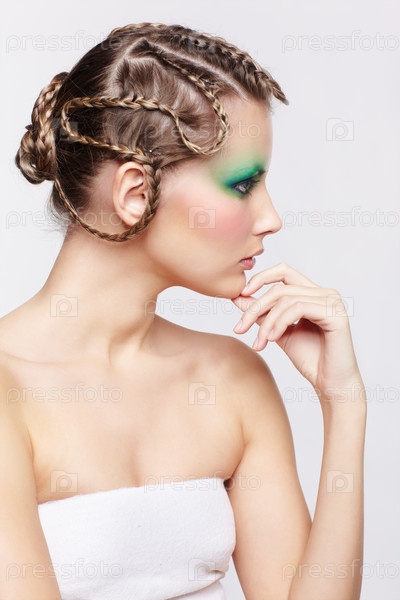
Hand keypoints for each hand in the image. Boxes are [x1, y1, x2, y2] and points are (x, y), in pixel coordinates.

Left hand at [231, 263, 360, 395]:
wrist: (331, 385)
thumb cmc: (310, 359)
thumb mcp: (278, 332)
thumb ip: (261, 314)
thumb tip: (237, 297)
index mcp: (314, 293)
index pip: (284, 271)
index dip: (260, 278)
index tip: (240, 295)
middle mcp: (325, 293)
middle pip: (280, 288)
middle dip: (255, 308)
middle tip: (240, 328)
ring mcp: (332, 302)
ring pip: (286, 299)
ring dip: (266, 322)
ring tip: (260, 342)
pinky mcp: (335, 314)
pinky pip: (298, 309)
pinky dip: (280, 323)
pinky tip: (273, 339)